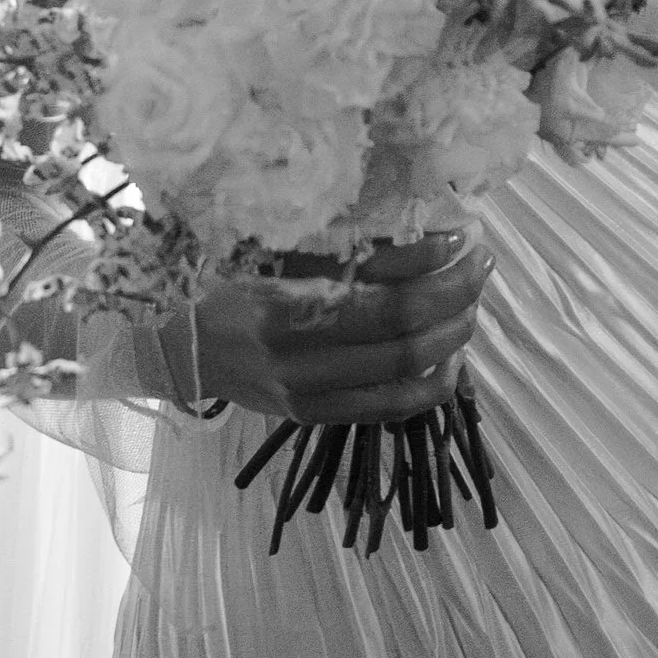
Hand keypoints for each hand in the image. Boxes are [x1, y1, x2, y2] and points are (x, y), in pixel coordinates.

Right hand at [192, 233, 491, 424]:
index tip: (468, 242)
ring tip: (469, 307)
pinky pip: (386, 410)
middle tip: (479, 268)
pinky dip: (428, 387)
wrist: (177, 340)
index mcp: (287, 310)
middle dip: (457, 304)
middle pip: (404, 345)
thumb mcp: (288, 250)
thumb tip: (439, 240)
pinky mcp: (311, 417)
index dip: (441, 278)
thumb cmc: (231, 277)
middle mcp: (297, 363)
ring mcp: (305, 398)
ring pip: (403, 383)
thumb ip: (361, 250)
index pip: (390, 306)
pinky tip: (449, 359)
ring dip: (451, 344)